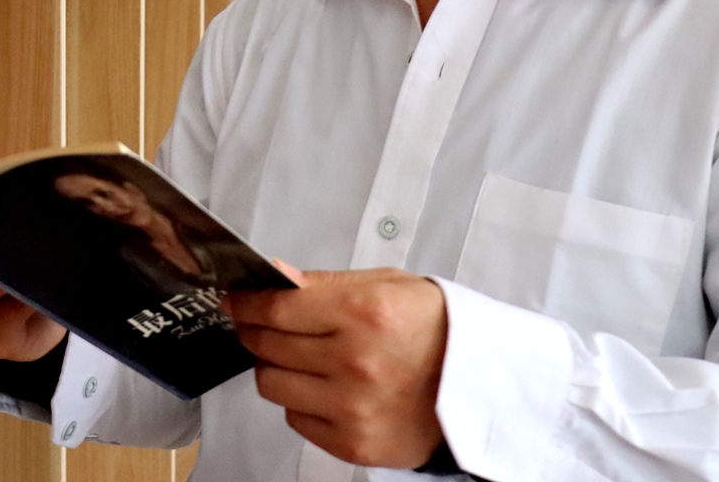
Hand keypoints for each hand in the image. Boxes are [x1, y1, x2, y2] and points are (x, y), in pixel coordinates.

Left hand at [223, 267, 447, 467]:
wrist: (483, 387)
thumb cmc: (436, 329)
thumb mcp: (388, 286)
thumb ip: (326, 283)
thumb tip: (275, 276)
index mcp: (365, 312)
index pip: (276, 309)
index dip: (246, 303)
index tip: (236, 301)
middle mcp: (355, 361)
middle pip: (267, 345)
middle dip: (256, 331)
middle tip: (262, 325)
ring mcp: (352, 408)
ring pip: (271, 384)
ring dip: (275, 367)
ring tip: (299, 358)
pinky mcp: (353, 443)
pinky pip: (295, 419)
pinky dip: (301, 402)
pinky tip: (325, 388)